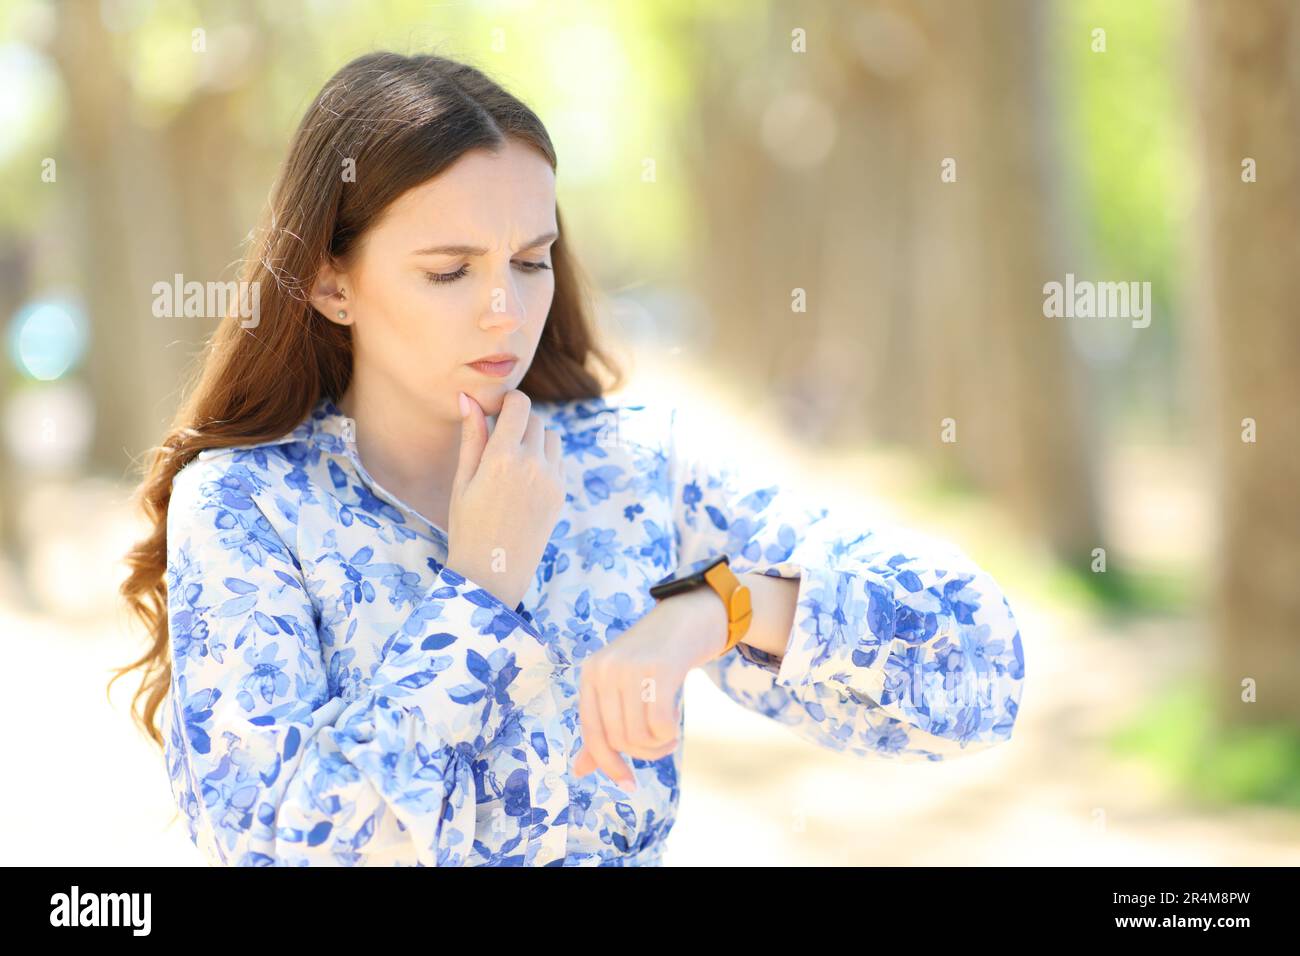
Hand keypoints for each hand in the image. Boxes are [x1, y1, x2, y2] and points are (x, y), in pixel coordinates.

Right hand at [444, 389, 564, 609]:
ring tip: (513, 458)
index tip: (496, 410)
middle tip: (499, 439)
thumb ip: (472, 436)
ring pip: (552, 438)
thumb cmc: (467, 526)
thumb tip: (467, 398)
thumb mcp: (463, 480)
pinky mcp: (560, 494)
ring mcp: (551, 479)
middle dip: (519, 421)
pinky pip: (557, 461)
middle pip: (535, 420)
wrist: (493, 572)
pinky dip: (544, 459)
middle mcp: (533, 464)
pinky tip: (524, 479)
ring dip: (535, 438)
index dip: (509, 401)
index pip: (519, 405)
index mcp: (503, 456)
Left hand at [573, 587, 728, 787]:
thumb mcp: (622, 687)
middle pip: (617, 738)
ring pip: (638, 735)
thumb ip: (603, 724)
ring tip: (670, 734)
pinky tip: (676, 724)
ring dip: (658, 746)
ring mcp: (629, 667)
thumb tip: (580, 770)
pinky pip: (660, 725)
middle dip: (642, 754)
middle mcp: (604, 669)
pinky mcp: (658, 669)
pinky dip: (669, 735)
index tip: (629, 784)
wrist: (689, 616)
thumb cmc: (655, 658)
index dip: (607, 764)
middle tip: (662, 745)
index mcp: (590, 674)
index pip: (592, 732)